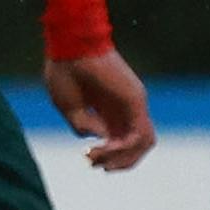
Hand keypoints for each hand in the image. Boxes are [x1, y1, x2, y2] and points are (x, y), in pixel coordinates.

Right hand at [43, 48, 156, 169]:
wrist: (70, 45)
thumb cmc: (65, 71)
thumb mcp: (69, 107)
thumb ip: (83, 126)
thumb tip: (100, 140)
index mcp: (109, 111)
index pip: (122, 142)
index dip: (108, 157)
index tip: (86, 158)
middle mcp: (125, 110)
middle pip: (137, 146)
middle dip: (118, 162)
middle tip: (94, 164)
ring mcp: (134, 105)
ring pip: (144, 144)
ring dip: (124, 159)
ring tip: (99, 158)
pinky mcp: (135, 101)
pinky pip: (140, 134)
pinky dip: (125, 147)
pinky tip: (105, 147)